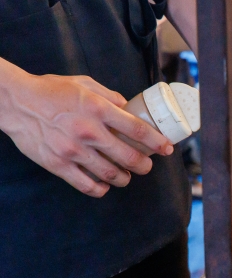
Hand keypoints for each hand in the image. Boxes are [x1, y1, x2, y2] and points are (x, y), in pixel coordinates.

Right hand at [0, 63, 174, 196]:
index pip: (139, 131)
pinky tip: (104, 186)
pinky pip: (87, 185)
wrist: (15, 102)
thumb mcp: (84, 84)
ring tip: (126, 176)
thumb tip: (129, 108)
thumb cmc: (51, 91)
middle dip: (144, 166)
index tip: (167, 149)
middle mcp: (89, 131)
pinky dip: (100, 189)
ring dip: (124, 179)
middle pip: (129, 157)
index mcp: (99, 109)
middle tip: (146, 166)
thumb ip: (109, 96)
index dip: (158, 143)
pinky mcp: (59, 165)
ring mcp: (73, 151)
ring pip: (111, 175)